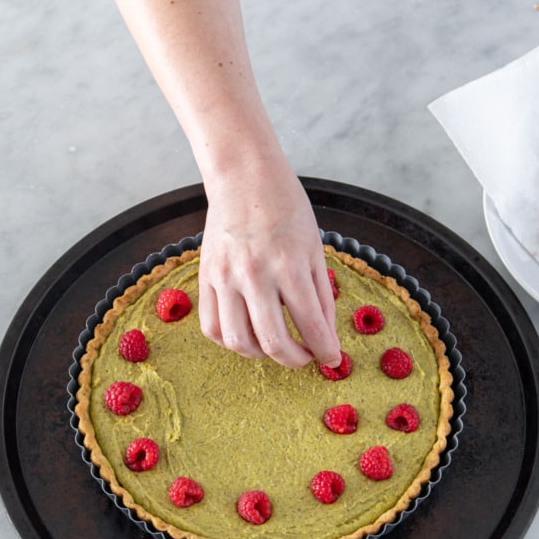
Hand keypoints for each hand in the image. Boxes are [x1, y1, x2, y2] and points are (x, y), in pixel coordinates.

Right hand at [198, 165, 341, 368]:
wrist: (244, 177)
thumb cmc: (286, 208)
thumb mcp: (315, 249)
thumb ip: (322, 296)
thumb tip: (326, 337)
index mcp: (290, 266)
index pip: (311, 326)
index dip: (326, 351)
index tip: (332, 359)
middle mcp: (255, 275)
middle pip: (274, 343)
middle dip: (296, 361)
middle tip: (306, 357)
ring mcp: (226, 277)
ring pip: (239, 342)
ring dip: (262, 355)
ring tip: (276, 346)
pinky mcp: (206, 277)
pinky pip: (212, 327)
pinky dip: (230, 341)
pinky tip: (247, 335)